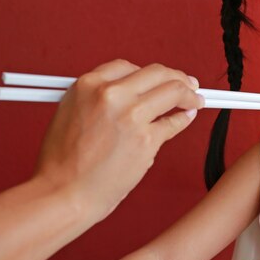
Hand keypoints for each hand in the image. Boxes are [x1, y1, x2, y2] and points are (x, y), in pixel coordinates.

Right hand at [33, 59, 203, 220]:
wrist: (63, 193)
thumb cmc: (63, 162)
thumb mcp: (71, 113)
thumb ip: (100, 99)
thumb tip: (131, 94)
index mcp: (88, 85)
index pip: (129, 66)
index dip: (149, 73)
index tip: (159, 78)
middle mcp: (110, 94)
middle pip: (157, 73)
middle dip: (177, 77)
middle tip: (189, 85)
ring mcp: (131, 115)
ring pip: (173, 91)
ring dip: (189, 94)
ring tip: (196, 100)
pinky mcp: (146, 139)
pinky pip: (174, 122)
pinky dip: (185, 118)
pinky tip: (188, 116)